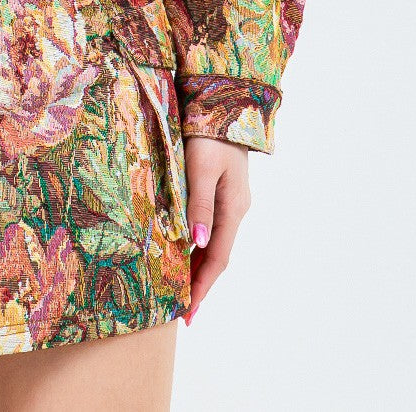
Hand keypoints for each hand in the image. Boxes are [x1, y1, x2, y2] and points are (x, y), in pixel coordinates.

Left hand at [182, 136, 251, 324]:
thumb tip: (197, 244)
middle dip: (200, 283)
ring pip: (214, 242)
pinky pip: (211, 226)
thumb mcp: (201, 168)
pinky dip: (198, 244)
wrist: (224, 103)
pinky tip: (185, 250)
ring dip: (198, 266)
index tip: (188, 313)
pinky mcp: (222, 189)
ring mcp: (231, 200)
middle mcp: (236, 209)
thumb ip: (199, 205)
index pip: (217, 259)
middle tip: (181, 310)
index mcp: (233, 208)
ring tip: (179, 288)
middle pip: (217, 255)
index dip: (202, 287)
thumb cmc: (208, 133)